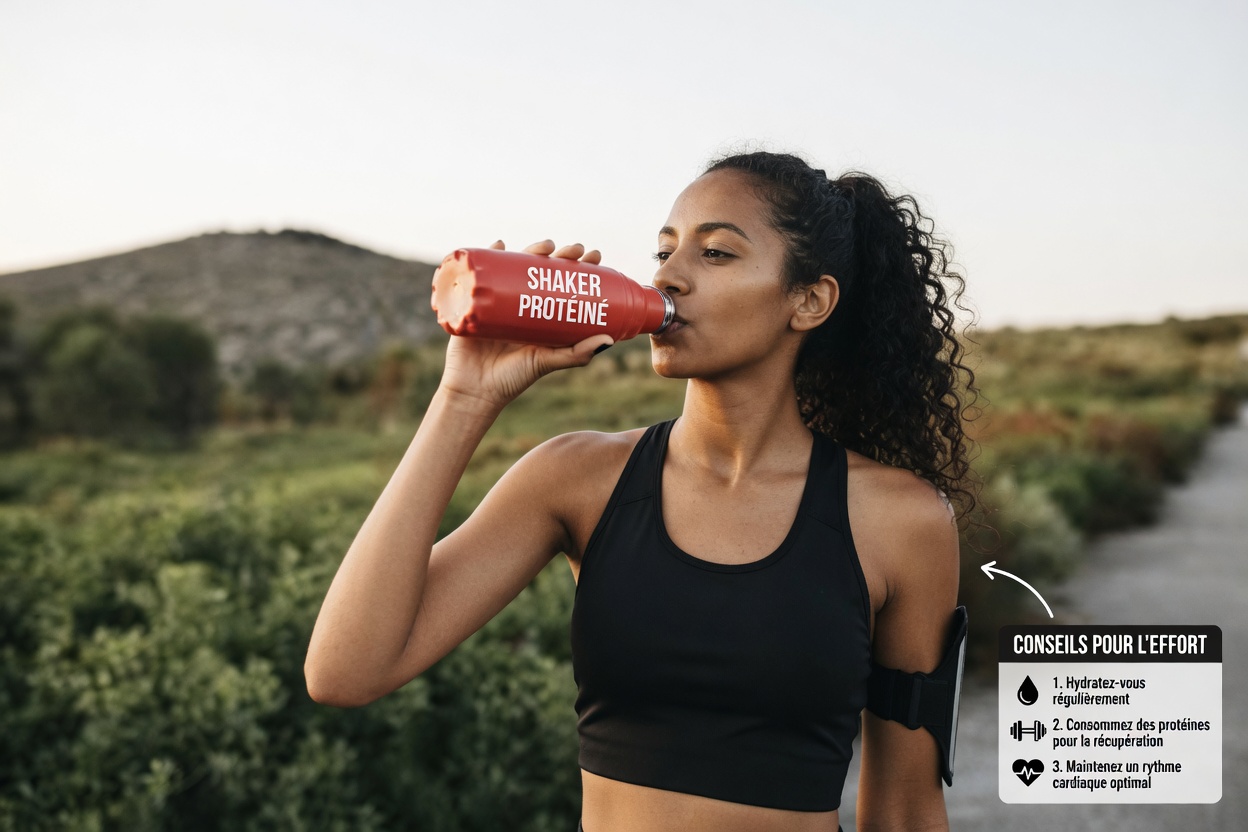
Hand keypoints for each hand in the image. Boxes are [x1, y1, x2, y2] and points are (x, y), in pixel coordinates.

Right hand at [437, 240, 613, 411]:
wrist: (473, 391)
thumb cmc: (511, 379)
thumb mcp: (546, 362)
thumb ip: (575, 354)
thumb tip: (609, 339)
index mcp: (540, 314)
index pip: (562, 283)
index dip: (578, 266)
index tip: (593, 255)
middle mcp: (520, 303)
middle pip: (541, 269)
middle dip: (560, 254)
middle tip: (574, 250)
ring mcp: (497, 299)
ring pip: (515, 266)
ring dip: (530, 249)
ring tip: (544, 246)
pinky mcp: (473, 300)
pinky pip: (479, 273)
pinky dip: (488, 254)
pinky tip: (498, 244)